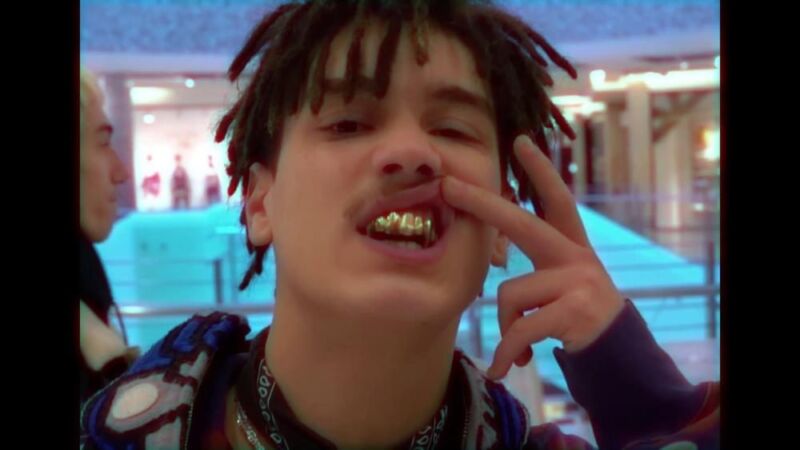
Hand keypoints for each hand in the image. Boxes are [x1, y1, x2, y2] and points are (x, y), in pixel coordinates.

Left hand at [442, 135, 624, 379]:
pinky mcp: (574, 311)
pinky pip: (519, 329)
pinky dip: (508, 352)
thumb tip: (490, 259)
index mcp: (570, 246)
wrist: (617, 352)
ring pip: (508, 294)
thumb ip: (535, 266)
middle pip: (521, 223)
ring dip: (505, 327)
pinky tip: (507, 368)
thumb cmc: (577, 313)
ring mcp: (576, 281)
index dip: (540, 170)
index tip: (520, 141)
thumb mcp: (563, 282)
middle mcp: (574, 256)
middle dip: (481, 204)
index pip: (555, 200)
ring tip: (519, 344)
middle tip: (448, 187)